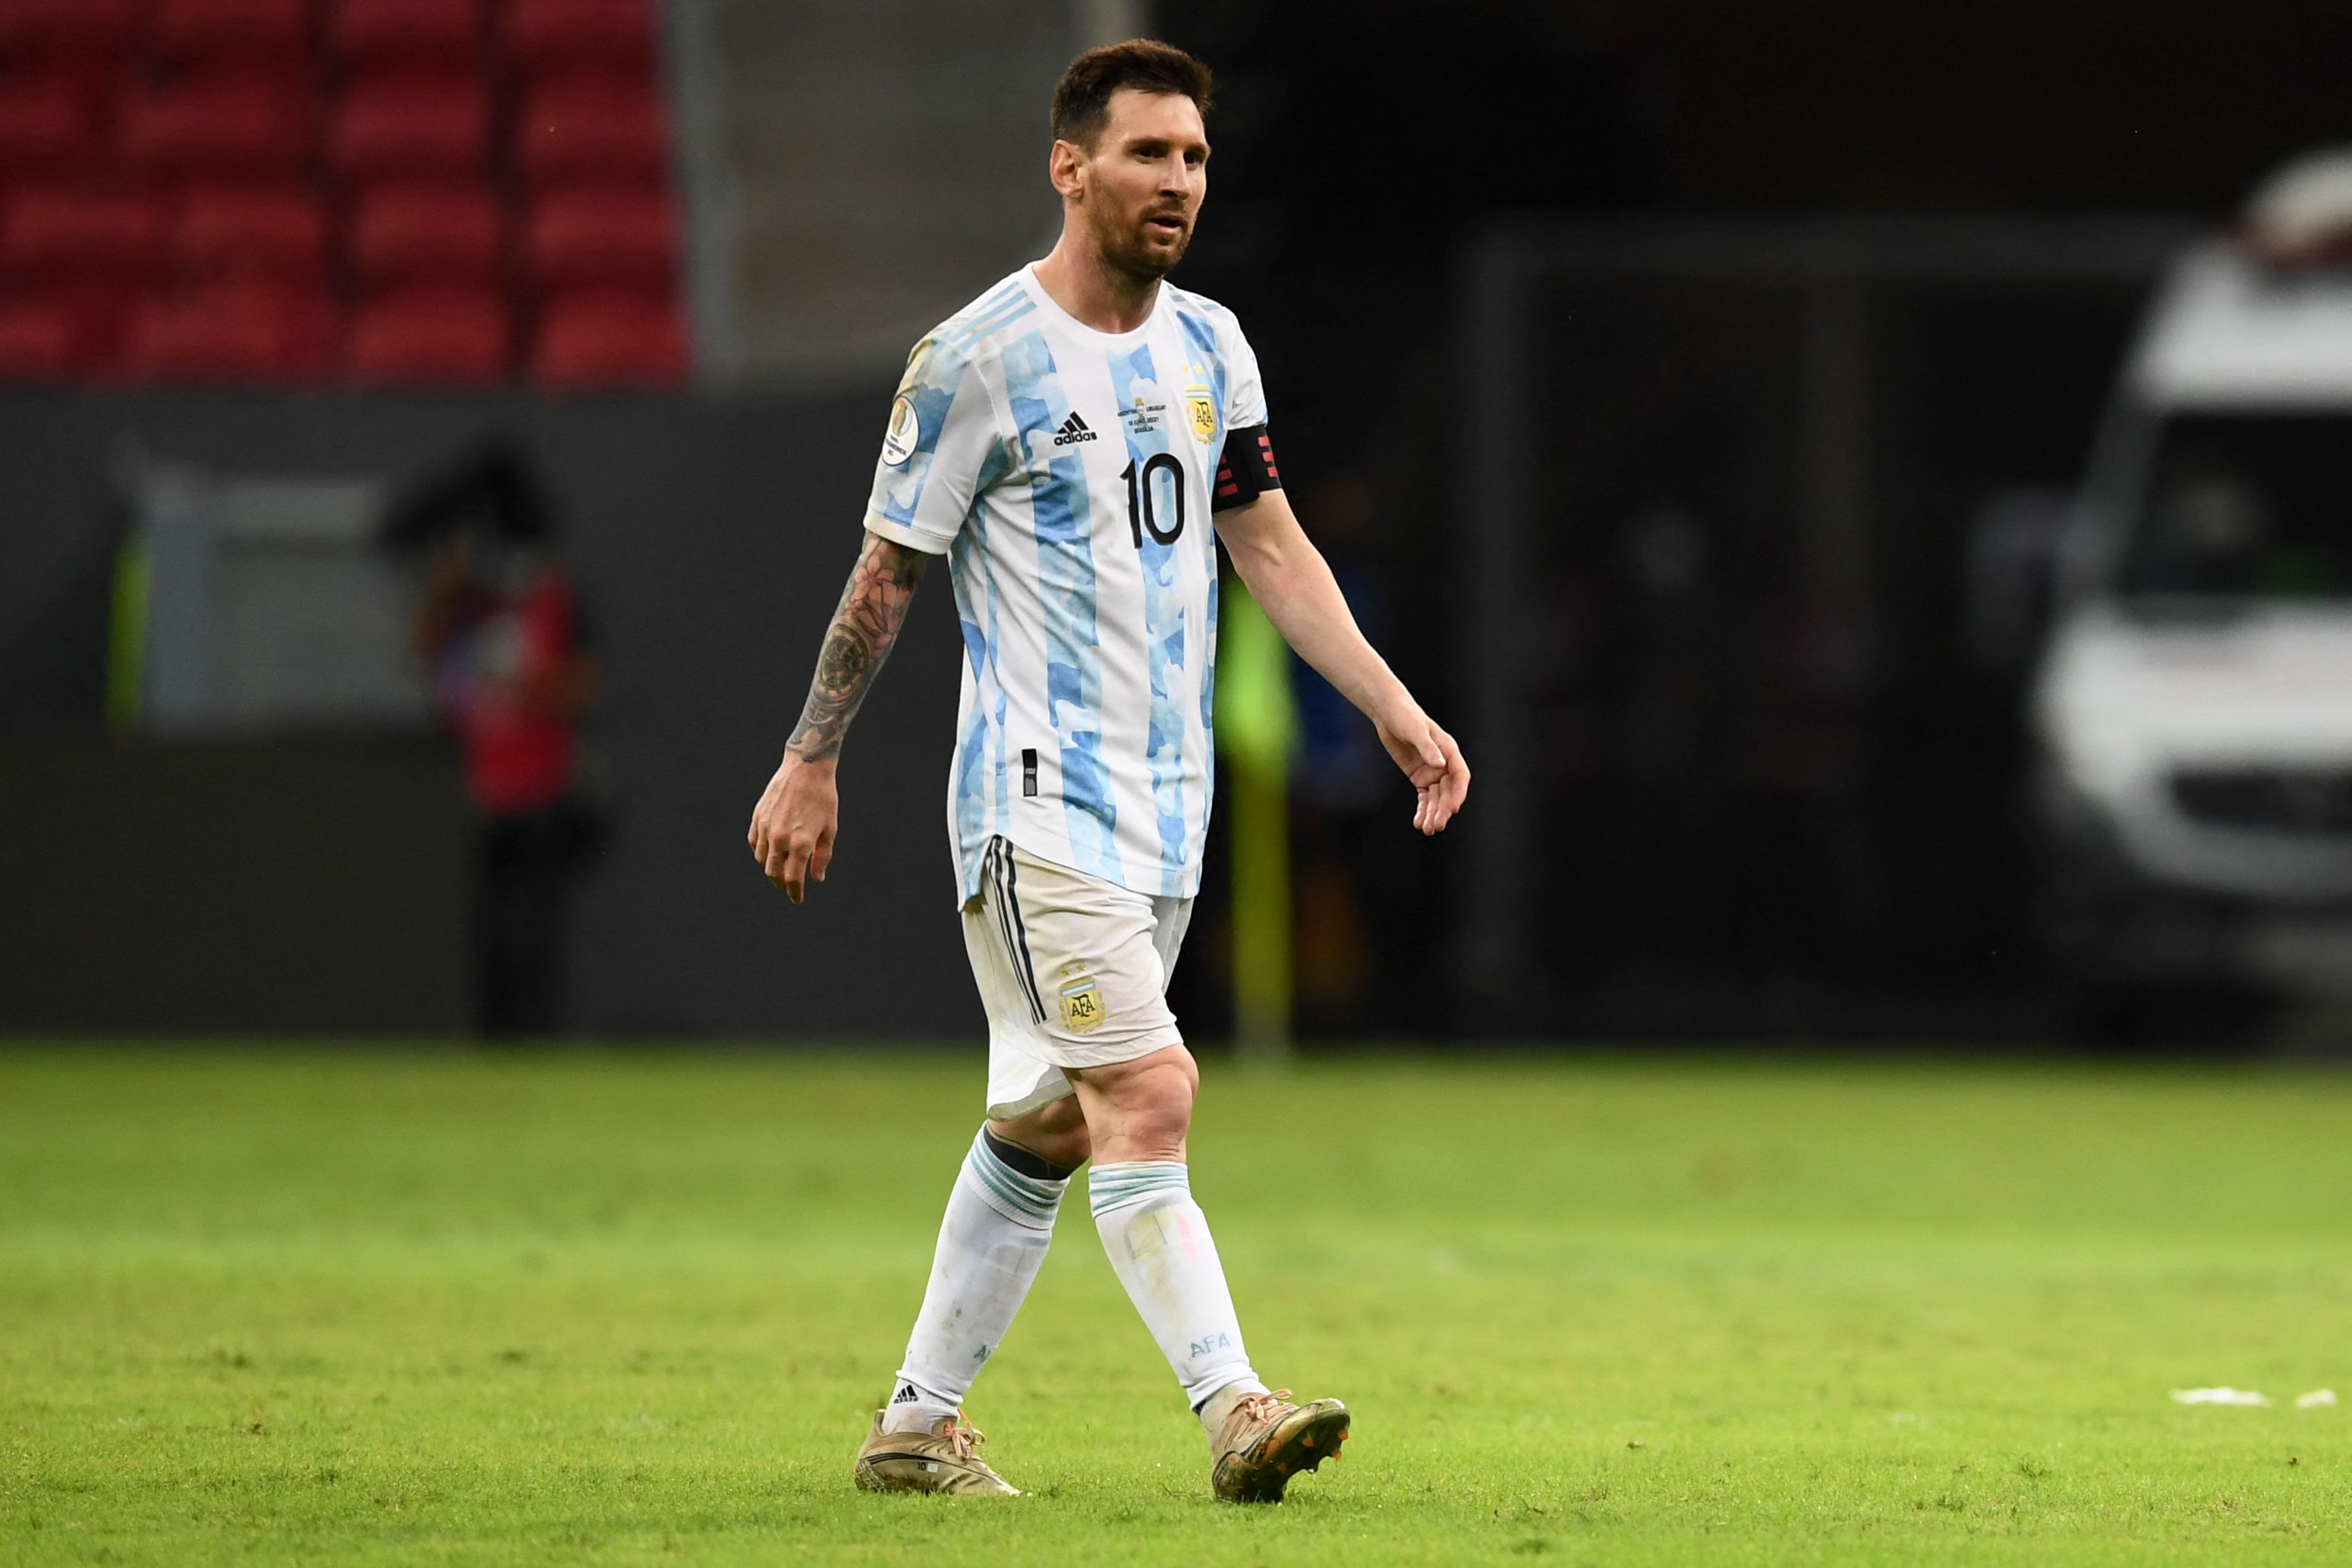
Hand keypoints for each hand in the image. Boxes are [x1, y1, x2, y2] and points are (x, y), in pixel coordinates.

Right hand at [747, 752, 838, 902]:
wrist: (806, 767)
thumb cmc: (823, 798)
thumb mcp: (830, 829)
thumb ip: (822, 857)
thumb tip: (817, 878)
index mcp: (801, 843)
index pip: (793, 879)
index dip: (795, 893)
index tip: (798, 899)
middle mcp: (780, 838)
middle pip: (774, 873)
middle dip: (781, 885)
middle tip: (789, 888)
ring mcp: (766, 827)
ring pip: (762, 860)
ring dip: (770, 869)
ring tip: (781, 870)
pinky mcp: (758, 817)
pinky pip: (754, 843)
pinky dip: (761, 852)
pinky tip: (770, 852)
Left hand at [1374, 701, 1469, 834]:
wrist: (1389, 714)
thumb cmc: (1406, 717)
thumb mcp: (1416, 730)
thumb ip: (1428, 748)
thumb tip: (1439, 765)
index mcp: (1449, 751)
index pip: (1460, 776)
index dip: (1458, 793)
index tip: (1453, 809)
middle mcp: (1443, 764)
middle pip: (1448, 791)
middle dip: (1443, 809)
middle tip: (1437, 825)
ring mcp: (1431, 772)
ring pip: (1436, 798)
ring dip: (1433, 813)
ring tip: (1427, 829)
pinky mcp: (1419, 776)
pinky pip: (1424, 797)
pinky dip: (1423, 810)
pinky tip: (1419, 822)